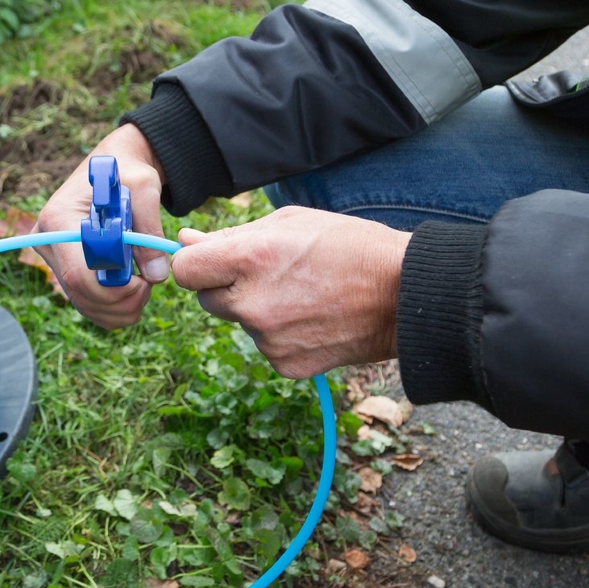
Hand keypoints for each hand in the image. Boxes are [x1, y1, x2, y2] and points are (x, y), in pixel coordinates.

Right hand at [34, 124, 168, 328]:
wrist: (115, 167)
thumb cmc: (128, 171)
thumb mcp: (144, 188)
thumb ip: (150, 229)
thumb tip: (156, 274)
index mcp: (58, 218)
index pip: (77, 273)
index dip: (114, 289)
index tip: (145, 280)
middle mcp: (47, 241)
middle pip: (81, 294)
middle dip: (122, 301)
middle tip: (150, 283)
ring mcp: (54, 259)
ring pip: (85, 304)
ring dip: (121, 308)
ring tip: (145, 282)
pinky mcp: (66, 270)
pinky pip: (88, 304)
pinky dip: (114, 309)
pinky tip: (134, 290)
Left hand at [171, 207, 410, 378]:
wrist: (403, 294)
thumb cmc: (349, 246)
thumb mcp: (290, 223)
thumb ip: (232, 236)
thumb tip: (187, 241)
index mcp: (250, 258)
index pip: (185, 270)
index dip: (196, 265)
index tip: (211, 262)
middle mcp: (253, 302)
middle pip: (207, 300)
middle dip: (228, 288)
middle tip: (271, 275)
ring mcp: (268, 338)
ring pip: (240, 323)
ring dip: (258, 310)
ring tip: (304, 294)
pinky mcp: (285, 364)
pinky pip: (266, 347)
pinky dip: (282, 336)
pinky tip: (313, 318)